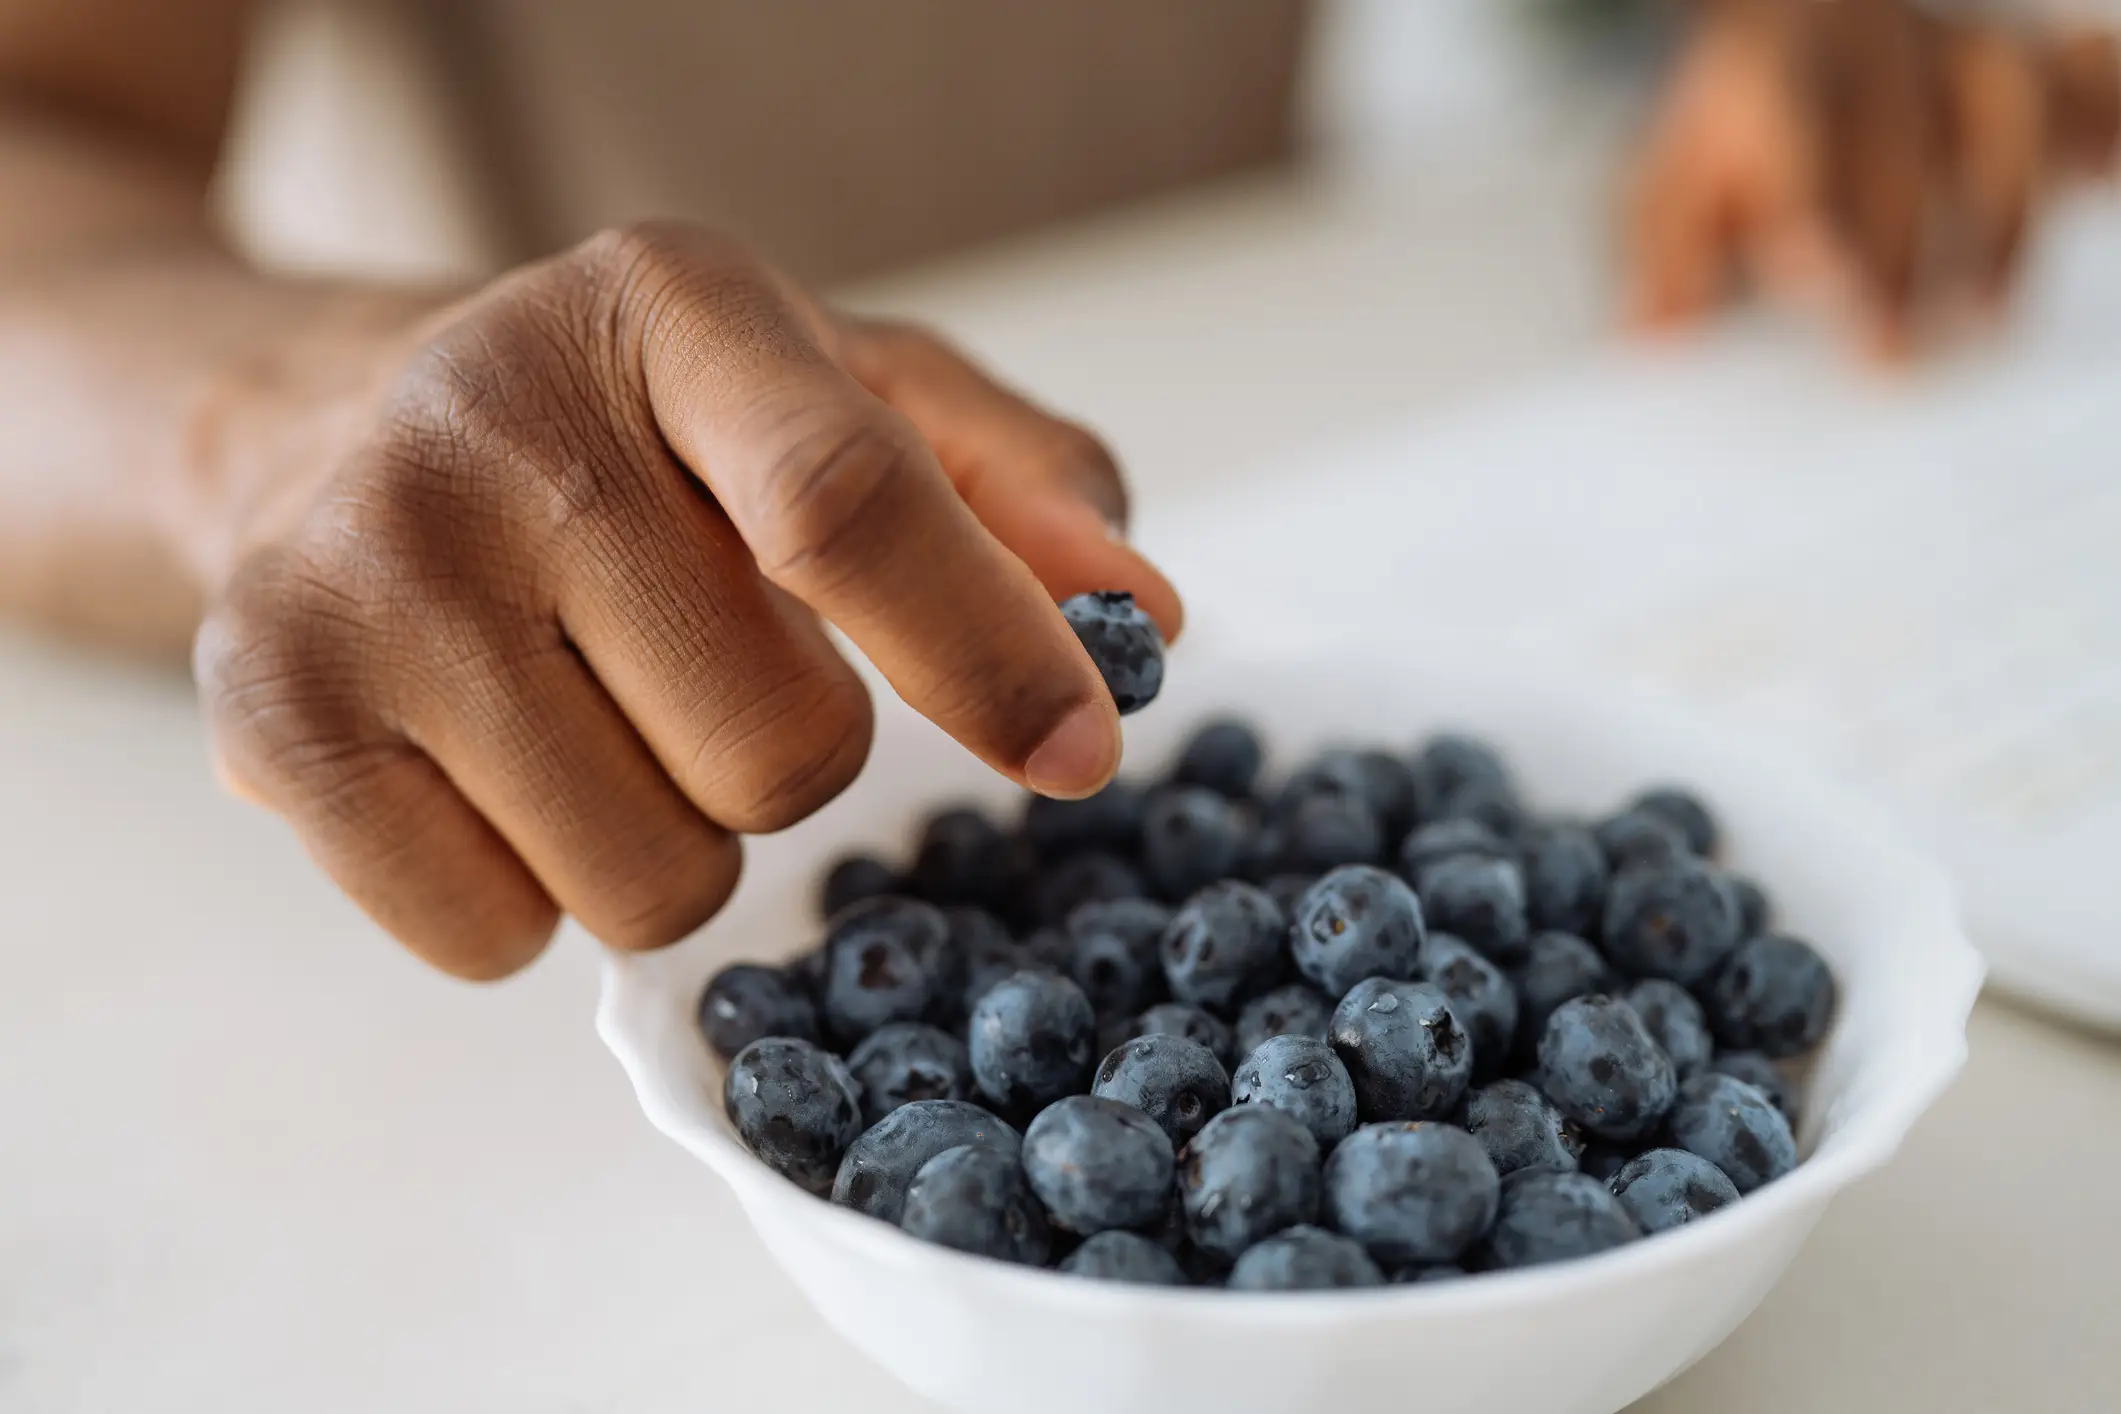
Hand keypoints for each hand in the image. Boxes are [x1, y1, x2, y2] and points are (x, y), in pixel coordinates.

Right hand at [192, 222, 1181, 978]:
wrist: (329, 432)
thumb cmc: (640, 433)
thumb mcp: (841, 393)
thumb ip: (1013, 489)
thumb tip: (1141, 621)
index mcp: (675, 313)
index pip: (846, 502)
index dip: (985, 653)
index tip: (1079, 756)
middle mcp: (494, 421)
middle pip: (779, 752)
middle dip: (791, 757)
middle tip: (704, 665)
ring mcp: (359, 572)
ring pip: (653, 879)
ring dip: (674, 838)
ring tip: (597, 714)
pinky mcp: (267, 715)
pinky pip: (501, 938)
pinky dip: (537, 899)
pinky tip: (498, 771)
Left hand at [1626, 0, 2117, 357]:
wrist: (1787, 20)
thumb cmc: (1727, 132)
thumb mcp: (1667, 186)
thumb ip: (1666, 259)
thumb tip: (1657, 337)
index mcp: (1776, 75)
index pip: (1800, 143)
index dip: (1819, 214)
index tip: (1823, 286)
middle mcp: (1875, 51)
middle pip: (1903, 149)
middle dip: (1898, 256)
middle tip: (1888, 359)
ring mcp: (1952, 51)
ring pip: (2005, 105)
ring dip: (2005, 215)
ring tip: (1987, 318)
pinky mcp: (2012, 64)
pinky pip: (2072, 79)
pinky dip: (2100, 122)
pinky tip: (2105, 181)